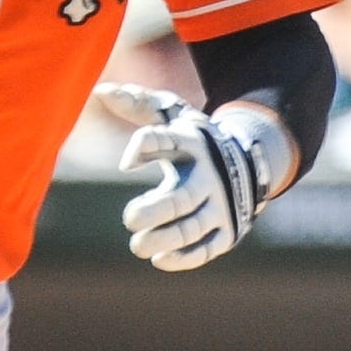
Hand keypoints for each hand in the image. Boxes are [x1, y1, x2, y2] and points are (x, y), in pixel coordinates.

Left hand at [96, 84, 275, 271]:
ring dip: (164, 239)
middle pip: (182, 198)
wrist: (249, 162)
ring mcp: (220, 205)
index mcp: (191, 143)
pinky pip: (206, 249)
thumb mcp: (173, 117)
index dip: (144, 147)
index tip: (126, 163)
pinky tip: (159, 259)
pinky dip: (183, 258)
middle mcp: (208, 175)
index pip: (167, 140)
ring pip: (192, 228)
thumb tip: (100, 90)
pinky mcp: (227, 230)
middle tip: (129, 218)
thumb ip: (139, 104)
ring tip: (138, 245)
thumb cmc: (194, 140)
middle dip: (154, 211)